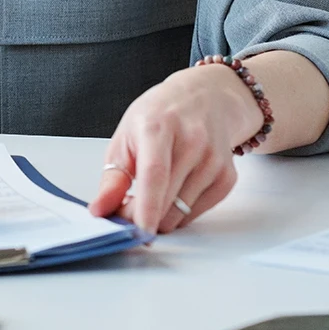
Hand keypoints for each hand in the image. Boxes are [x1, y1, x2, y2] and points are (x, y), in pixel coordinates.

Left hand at [87, 63, 261, 233]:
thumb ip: (112, 177)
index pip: (155, 173)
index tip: (138, 231)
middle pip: (167, 199)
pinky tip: (175, 189)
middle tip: (127, 207)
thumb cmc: (161, 115)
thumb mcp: (126, 136)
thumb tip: (100, 210)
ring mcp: (214, 160)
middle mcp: (192, 142)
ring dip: (160, 215)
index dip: (146, 206)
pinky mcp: (227, 177)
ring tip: (153, 193)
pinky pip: (197, 213)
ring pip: (181, 213)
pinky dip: (180, 213)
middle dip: (141, 216)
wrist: (205, 98)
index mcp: (159, 127)